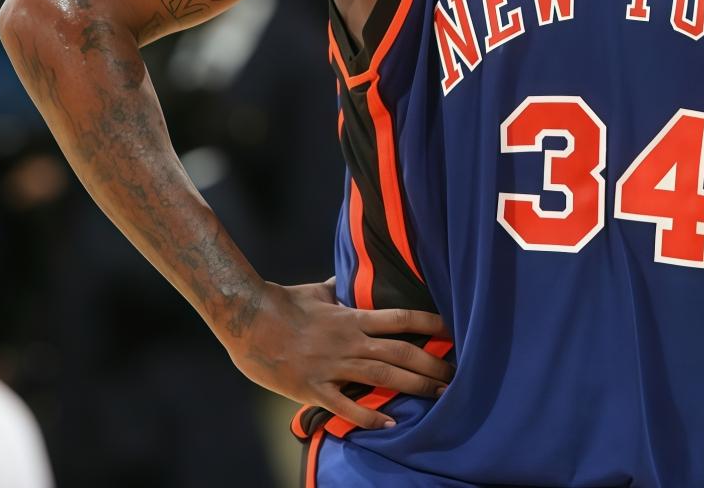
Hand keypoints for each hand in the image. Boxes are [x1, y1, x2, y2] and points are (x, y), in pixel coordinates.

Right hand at [224, 279, 453, 428]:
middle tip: (456, 375)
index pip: (401, 319)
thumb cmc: (281, 303)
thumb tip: (346, 278)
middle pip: (401, 352)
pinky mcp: (314, 388)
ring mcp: (333, 366)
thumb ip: (337, 289)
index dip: (430, 324)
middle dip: (431, 364)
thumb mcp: (316, 292)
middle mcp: (350, 341)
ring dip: (414, 386)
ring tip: (439, 396)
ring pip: (383, 377)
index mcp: (352, 318)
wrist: (247, 319)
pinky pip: (346, 405)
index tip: (452, 331)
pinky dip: (368, 417)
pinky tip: (389, 425)